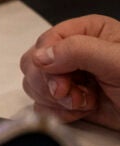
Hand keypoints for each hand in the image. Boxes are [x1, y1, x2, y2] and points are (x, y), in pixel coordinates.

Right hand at [20, 15, 119, 129]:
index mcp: (87, 32)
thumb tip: (40, 56)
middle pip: (33, 64)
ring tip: (84, 102)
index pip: (45, 42)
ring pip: (35, 85)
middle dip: (49, 84)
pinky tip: (80, 112)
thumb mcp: (118, 61)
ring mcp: (72, 78)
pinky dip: (58, 113)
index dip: (45, 64)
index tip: (62, 82)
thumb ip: (79, 51)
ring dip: (56, 100)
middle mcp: (76, 53)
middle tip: (72, 94)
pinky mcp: (71, 101)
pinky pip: (43, 105)